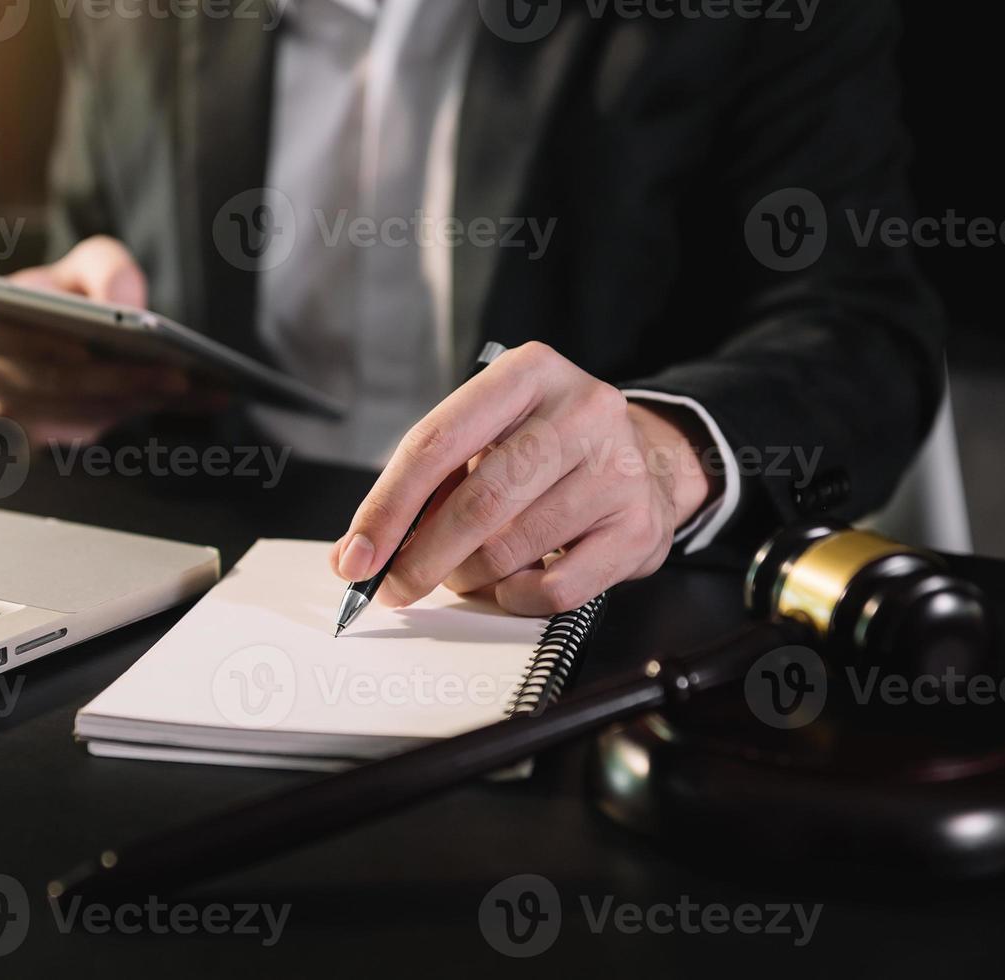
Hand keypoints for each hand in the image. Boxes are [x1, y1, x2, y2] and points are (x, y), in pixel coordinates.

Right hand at [0, 236, 227, 444]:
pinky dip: (141, 411)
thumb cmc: (77, 288)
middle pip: (48, 382)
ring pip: (73, 412)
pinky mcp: (41, 437)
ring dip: (132, 399)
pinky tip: (190, 400)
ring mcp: (9, 409)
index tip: (87, 347)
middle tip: (173, 373)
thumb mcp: (94, 261)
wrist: (81, 326)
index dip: (38, 343)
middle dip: (114, 378)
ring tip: (187, 385)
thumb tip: (125, 308)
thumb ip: (108, 271)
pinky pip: (91, 429)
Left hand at [329, 342, 718, 615]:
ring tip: (462, 572)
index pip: (437, 443)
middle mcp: (581, 410)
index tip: (356, 556)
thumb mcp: (489, 437)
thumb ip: (424, 486)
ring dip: (469, 576)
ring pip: (513, 549)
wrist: (648, 458)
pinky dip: (516, 598)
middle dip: (421, 557)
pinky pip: (556, 588)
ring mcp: (618, 468)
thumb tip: (355, 553)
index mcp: (527, 372)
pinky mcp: (639, 526)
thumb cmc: (547, 449)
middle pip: (479, 500)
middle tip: (392, 588)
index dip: (387, 507)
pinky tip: (511, 584)